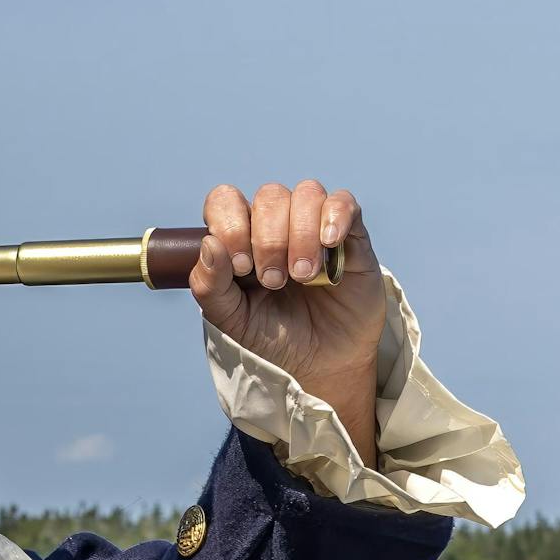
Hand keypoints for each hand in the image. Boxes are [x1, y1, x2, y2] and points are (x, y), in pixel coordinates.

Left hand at [192, 182, 386, 463]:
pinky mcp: (351, 236)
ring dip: (301, 234)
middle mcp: (277, 224)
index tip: (240, 266)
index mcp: (241, 237)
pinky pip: (344, 202)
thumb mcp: (231, 320)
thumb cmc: (273, 339)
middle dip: (269, 239)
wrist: (319, 366)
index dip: (230, 223)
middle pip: (269, 196)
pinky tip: (330, 243)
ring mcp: (314, 226)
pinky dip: (335, 216)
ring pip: (306, 193)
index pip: (226, 201)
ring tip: (303, 276)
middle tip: (274, 282)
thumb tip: (209, 244)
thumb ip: (210, 286)